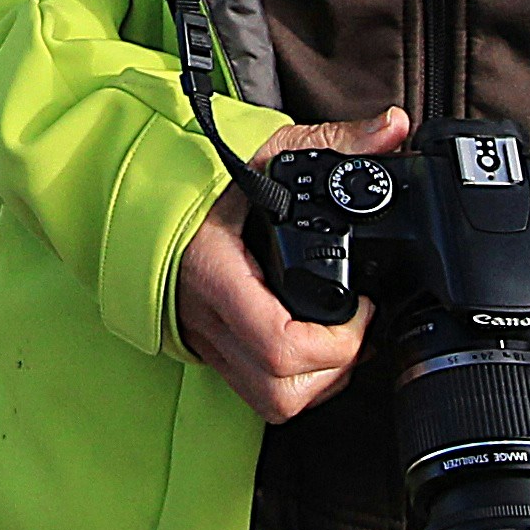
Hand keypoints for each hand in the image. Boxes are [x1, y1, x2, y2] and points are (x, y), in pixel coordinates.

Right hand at [172, 106, 529, 415]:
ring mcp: (207, 339)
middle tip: (360, 329)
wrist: (136, 193)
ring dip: (318, 384)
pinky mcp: (211, 349)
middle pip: (279, 389)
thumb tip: (393, 128)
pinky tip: (316, 350)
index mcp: (214, 270)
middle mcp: (206, 317)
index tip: (362, 309)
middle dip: (335, 369)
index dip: (334, 342)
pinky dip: (296, 384)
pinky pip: (257, 394)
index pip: (278, 342)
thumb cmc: (198, 175)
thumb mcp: (267, 149)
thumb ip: (334, 140)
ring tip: (343, 342)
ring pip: (269, 401)